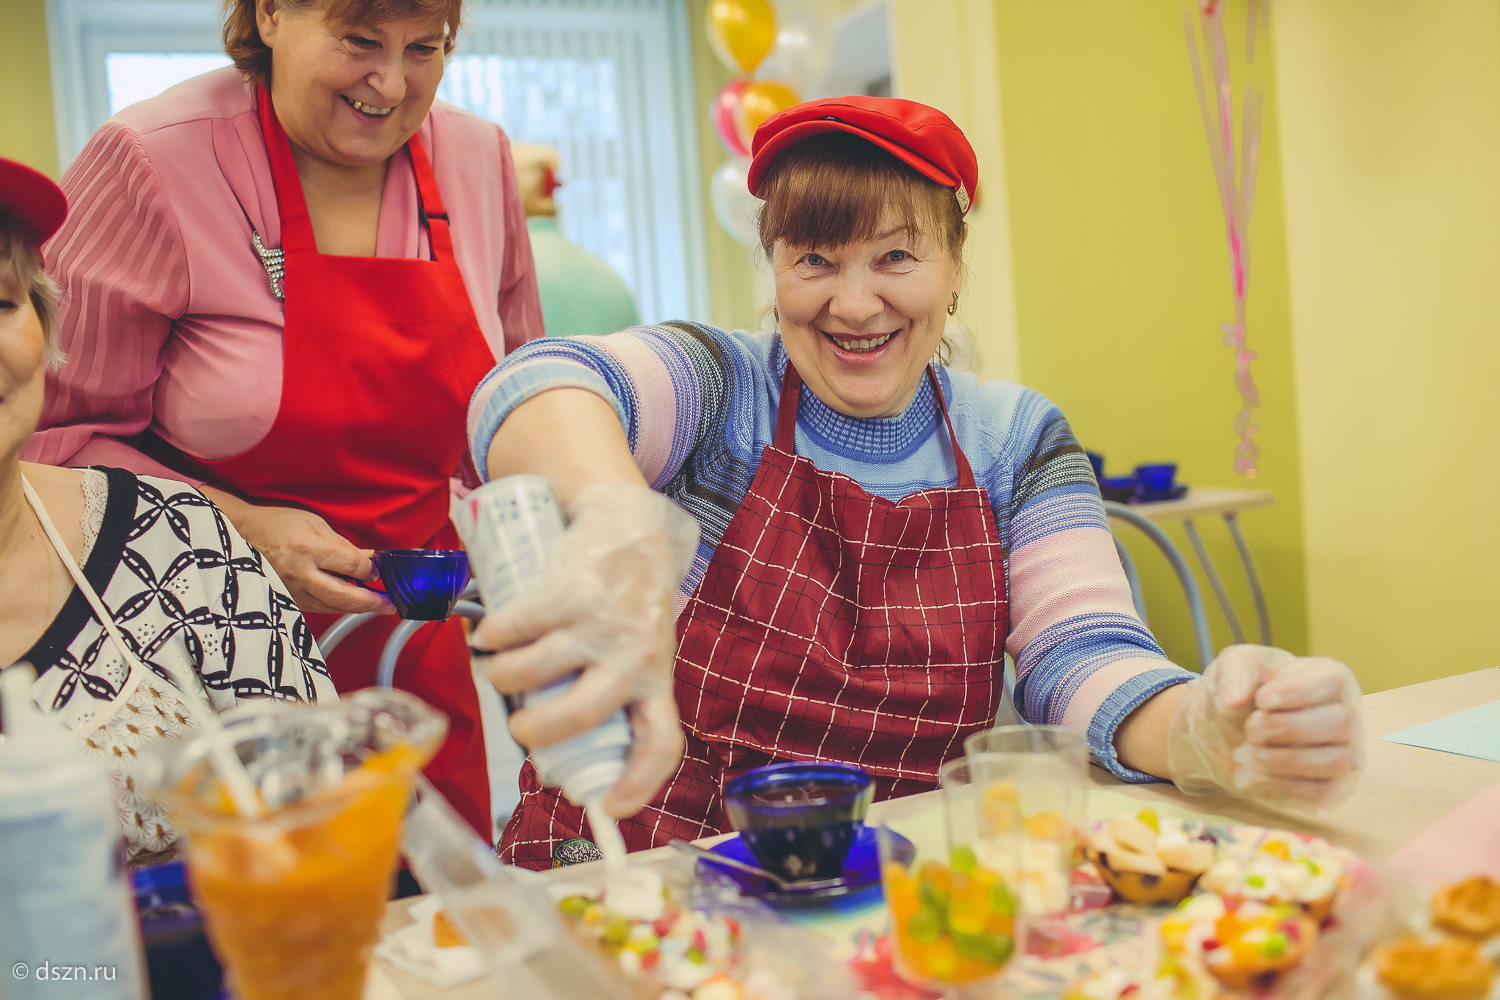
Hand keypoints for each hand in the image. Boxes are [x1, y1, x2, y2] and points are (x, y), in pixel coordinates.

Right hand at [205, 488, 393, 616]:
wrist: (240, 534)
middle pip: (342, 596)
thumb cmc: (277, 524)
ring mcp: (291, 590)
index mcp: (308, 549)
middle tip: (389, 605)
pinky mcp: (286, 600)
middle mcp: (299, 574)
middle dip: (370, 603)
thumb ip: (343, 544)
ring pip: (331, 607)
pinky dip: (336, 605)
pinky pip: (318, 607)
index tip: (377, 570)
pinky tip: (348, 601)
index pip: (350, 565)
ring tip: (375, 605)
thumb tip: (369, 558)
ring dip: (356, 608)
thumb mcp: (314, 523)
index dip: (370, 570)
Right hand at [469, 483, 699, 816]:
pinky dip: (493, 636)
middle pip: (582, 716)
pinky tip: (489, 636)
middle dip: (536, 733)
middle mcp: (634, 655)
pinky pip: (518, 626)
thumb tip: (559, 749)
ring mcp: (602, 622)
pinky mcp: (572, 589)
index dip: (640, 785)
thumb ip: (613, 691)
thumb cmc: (627, 599)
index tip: (609, 809)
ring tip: (499, 670)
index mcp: (655, 679)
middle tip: (520, 729)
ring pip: (536, 671)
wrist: (627, 522)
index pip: (662, 743)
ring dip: (503, 678)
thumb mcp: (639, 649)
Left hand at [1167, 644, 1363, 810]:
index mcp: (1332, 678)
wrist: (1236, 728)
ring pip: (1333, 762)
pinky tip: (1245, 776)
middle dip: (1286, 728)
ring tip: (1241, 754)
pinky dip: (1278, 787)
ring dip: (1280, 761)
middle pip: (1339, 724)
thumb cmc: (1249, 690)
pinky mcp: (1332, 788)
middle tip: (1250, 729)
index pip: (1335, 682)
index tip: (1261, 700)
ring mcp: (1345, 755)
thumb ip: (1235, 673)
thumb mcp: (1236, 667)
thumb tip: (1233, 701)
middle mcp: (1347, 716)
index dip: (1298, 692)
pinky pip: (1319, 794)